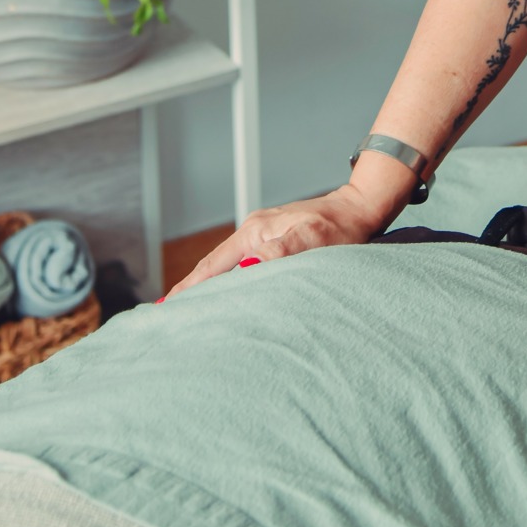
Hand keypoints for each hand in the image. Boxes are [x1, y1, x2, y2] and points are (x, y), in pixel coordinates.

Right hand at [163, 182, 388, 297]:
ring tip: (190, 313)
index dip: (189, 288)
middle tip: (168, 318)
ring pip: (226, 266)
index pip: (212, 265)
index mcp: (255, 231)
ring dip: (208, 287)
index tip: (166, 309)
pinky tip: (226, 295)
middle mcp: (253, 232)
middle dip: (191, 290)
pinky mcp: (274, 242)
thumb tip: (248, 266)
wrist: (361, 208)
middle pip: (213, 265)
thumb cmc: (341, 226)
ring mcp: (262, 236)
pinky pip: (241, 265)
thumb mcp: (314, 239)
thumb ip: (281, 251)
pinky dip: (227, 281)